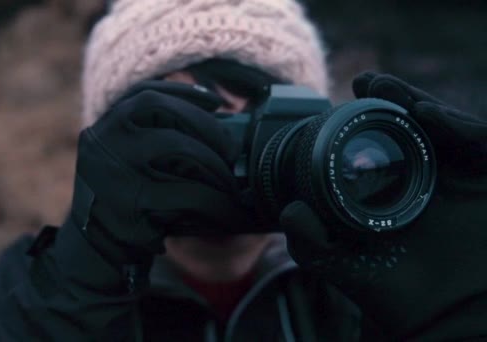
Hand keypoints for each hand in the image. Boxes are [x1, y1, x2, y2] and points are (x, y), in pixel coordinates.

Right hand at [69, 81, 249, 266]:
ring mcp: (116, 173)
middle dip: (207, 126)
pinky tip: (228, 212)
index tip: (215, 101)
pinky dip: (216, 203)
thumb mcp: (122, 160)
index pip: (145, 94)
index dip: (184, 92)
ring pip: (180, 149)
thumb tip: (213, 119)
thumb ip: (151, 137)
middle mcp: (105, 143)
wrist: (95, 249)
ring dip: (215, 166)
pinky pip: (189, 196)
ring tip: (231, 184)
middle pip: (165, 113)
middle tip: (231, 152)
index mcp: (105, 128)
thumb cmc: (123, 199)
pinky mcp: (133, 208)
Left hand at [280, 72, 486, 338]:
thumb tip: (287, 209)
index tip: (342, 99)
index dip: (368, 119)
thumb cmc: (396, 295)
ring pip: (446, 128)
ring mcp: (462, 180)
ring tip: (387, 88)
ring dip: (417, 103)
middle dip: (393, 100)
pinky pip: (479, 145)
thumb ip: (310, 241)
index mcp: (396, 190)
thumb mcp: (341, 263)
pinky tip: (428, 115)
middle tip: (368, 82)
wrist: (443, 321)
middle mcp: (430, 179)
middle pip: (415, 127)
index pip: (385, 143)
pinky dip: (459, 127)